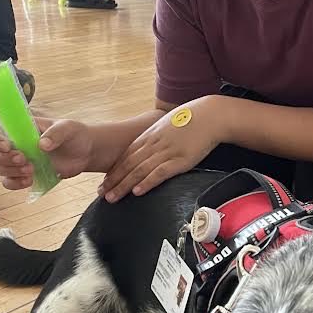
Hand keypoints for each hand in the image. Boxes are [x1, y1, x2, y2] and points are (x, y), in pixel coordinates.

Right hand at [0, 118, 92, 189]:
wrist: (84, 153)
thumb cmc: (74, 134)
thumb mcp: (68, 128)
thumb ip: (55, 133)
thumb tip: (42, 145)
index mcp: (19, 127)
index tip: (8, 146)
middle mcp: (14, 143)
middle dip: (3, 159)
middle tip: (25, 160)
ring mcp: (17, 160)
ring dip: (10, 171)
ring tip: (32, 170)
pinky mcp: (23, 174)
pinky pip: (7, 182)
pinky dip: (14, 183)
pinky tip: (30, 180)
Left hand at [99, 97, 221, 201]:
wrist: (210, 116)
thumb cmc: (191, 120)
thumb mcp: (167, 124)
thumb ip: (156, 136)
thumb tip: (148, 147)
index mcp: (150, 135)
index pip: (126, 155)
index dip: (114, 170)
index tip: (104, 182)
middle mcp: (154, 144)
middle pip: (128, 164)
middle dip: (113, 180)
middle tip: (101, 193)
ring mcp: (167, 152)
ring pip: (139, 170)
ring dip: (124, 185)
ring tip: (112, 197)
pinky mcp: (180, 160)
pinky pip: (160, 173)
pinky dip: (147, 182)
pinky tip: (137, 192)